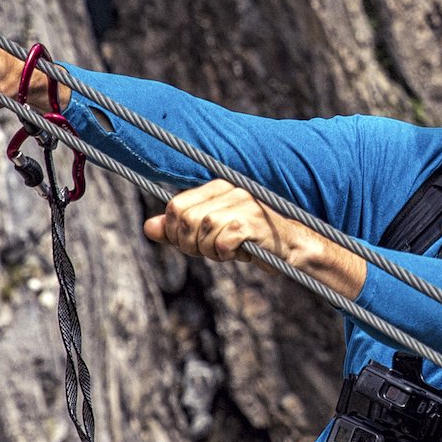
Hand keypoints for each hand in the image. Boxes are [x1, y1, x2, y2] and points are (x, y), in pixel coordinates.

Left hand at [143, 180, 294, 264]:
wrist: (293, 247)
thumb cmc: (251, 241)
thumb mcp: (211, 234)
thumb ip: (181, 229)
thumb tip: (148, 227)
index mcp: (217, 187)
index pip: (176, 206)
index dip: (175, 231)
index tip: (189, 245)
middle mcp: (229, 189)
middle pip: (186, 218)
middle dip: (190, 244)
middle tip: (208, 253)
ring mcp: (243, 204)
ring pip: (204, 229)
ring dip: (210, 251)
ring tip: (226, 253)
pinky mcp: (254, 222)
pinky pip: (223, 241)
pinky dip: (226, 253)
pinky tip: (238, 254)